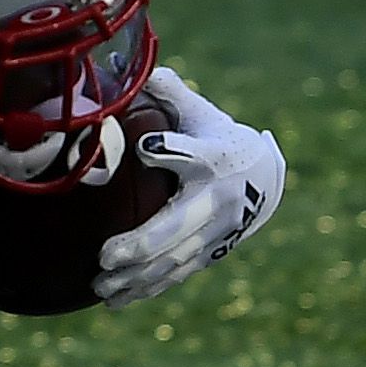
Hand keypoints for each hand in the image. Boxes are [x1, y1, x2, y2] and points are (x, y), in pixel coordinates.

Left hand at [93, 64, 285, 306]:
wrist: (266, 178)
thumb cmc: (217, 137)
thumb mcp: (200, 111)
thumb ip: (166, 91)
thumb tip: (125, 66)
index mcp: (213, 156)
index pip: (192, 151)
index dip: (170, 148)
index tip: (147, 146)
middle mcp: (217, 198)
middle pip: (178, 225)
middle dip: (140, 244)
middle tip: (104, 256)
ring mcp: (217, 231)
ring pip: (174, 259)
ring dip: (136, 277)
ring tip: (99, 286)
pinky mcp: (212, 252)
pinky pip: (177, 274)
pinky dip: (148, 289)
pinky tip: (117, 300)